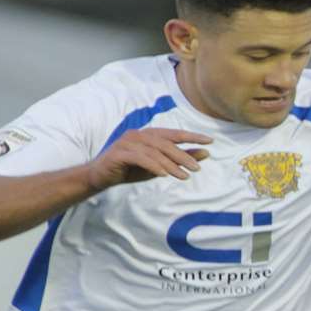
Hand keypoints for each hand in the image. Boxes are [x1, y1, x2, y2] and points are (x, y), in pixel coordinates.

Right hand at [84, 128, 213, 190]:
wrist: (101, 176)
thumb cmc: (131, 169)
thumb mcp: (160, 166)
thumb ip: (180, 159)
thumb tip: (205, 154)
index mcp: (149, 134)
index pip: (174, 133)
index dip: (192, 136)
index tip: (210, 141)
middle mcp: (139, 134)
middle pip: (166, 143)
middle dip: (183, 155)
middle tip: (197, 168)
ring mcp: (128, 142)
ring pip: (155, 151)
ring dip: (171, 164)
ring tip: (184, 176)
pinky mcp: (119, 153)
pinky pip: (140, 158)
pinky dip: (154, 166)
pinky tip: (164, 175)